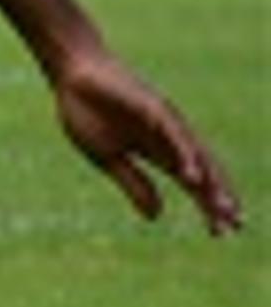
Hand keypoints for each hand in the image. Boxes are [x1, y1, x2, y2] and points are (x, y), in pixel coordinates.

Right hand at [52, 47, 241, 232]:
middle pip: (203, 172)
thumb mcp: (107, 159)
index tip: (222, 232)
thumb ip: (134, 184)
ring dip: (211, 182)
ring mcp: (165, 121)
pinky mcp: (153, 107)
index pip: (192, 182)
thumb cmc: (87, 110)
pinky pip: (175, 135)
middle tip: (234, 226)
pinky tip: (192, 176)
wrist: (71, 73)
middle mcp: (171, 136)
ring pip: (197, 155)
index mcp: (159, 150)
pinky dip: (186, 156)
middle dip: (218, 199)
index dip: (207, 205)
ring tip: (221, 208)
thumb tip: (158, 217)